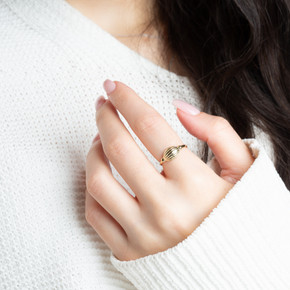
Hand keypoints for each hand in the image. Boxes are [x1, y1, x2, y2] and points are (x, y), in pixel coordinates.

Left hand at [85, 80, 254, 261]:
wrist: (232, 264)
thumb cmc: (236, 213)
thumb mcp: (242, 169)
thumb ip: (218, 132)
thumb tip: (179, 107)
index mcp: (196, 184)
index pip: (150, 127)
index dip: (127, 99)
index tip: (113, 85)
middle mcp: (167, 210)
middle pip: (119, 148)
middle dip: (105, 116)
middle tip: (102, 103)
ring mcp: (145, 235)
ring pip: (99, 182)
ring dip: (93, 151)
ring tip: (99, 138)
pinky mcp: (130, 252)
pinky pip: (95, 214)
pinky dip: (92, 188)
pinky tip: (101, 174)